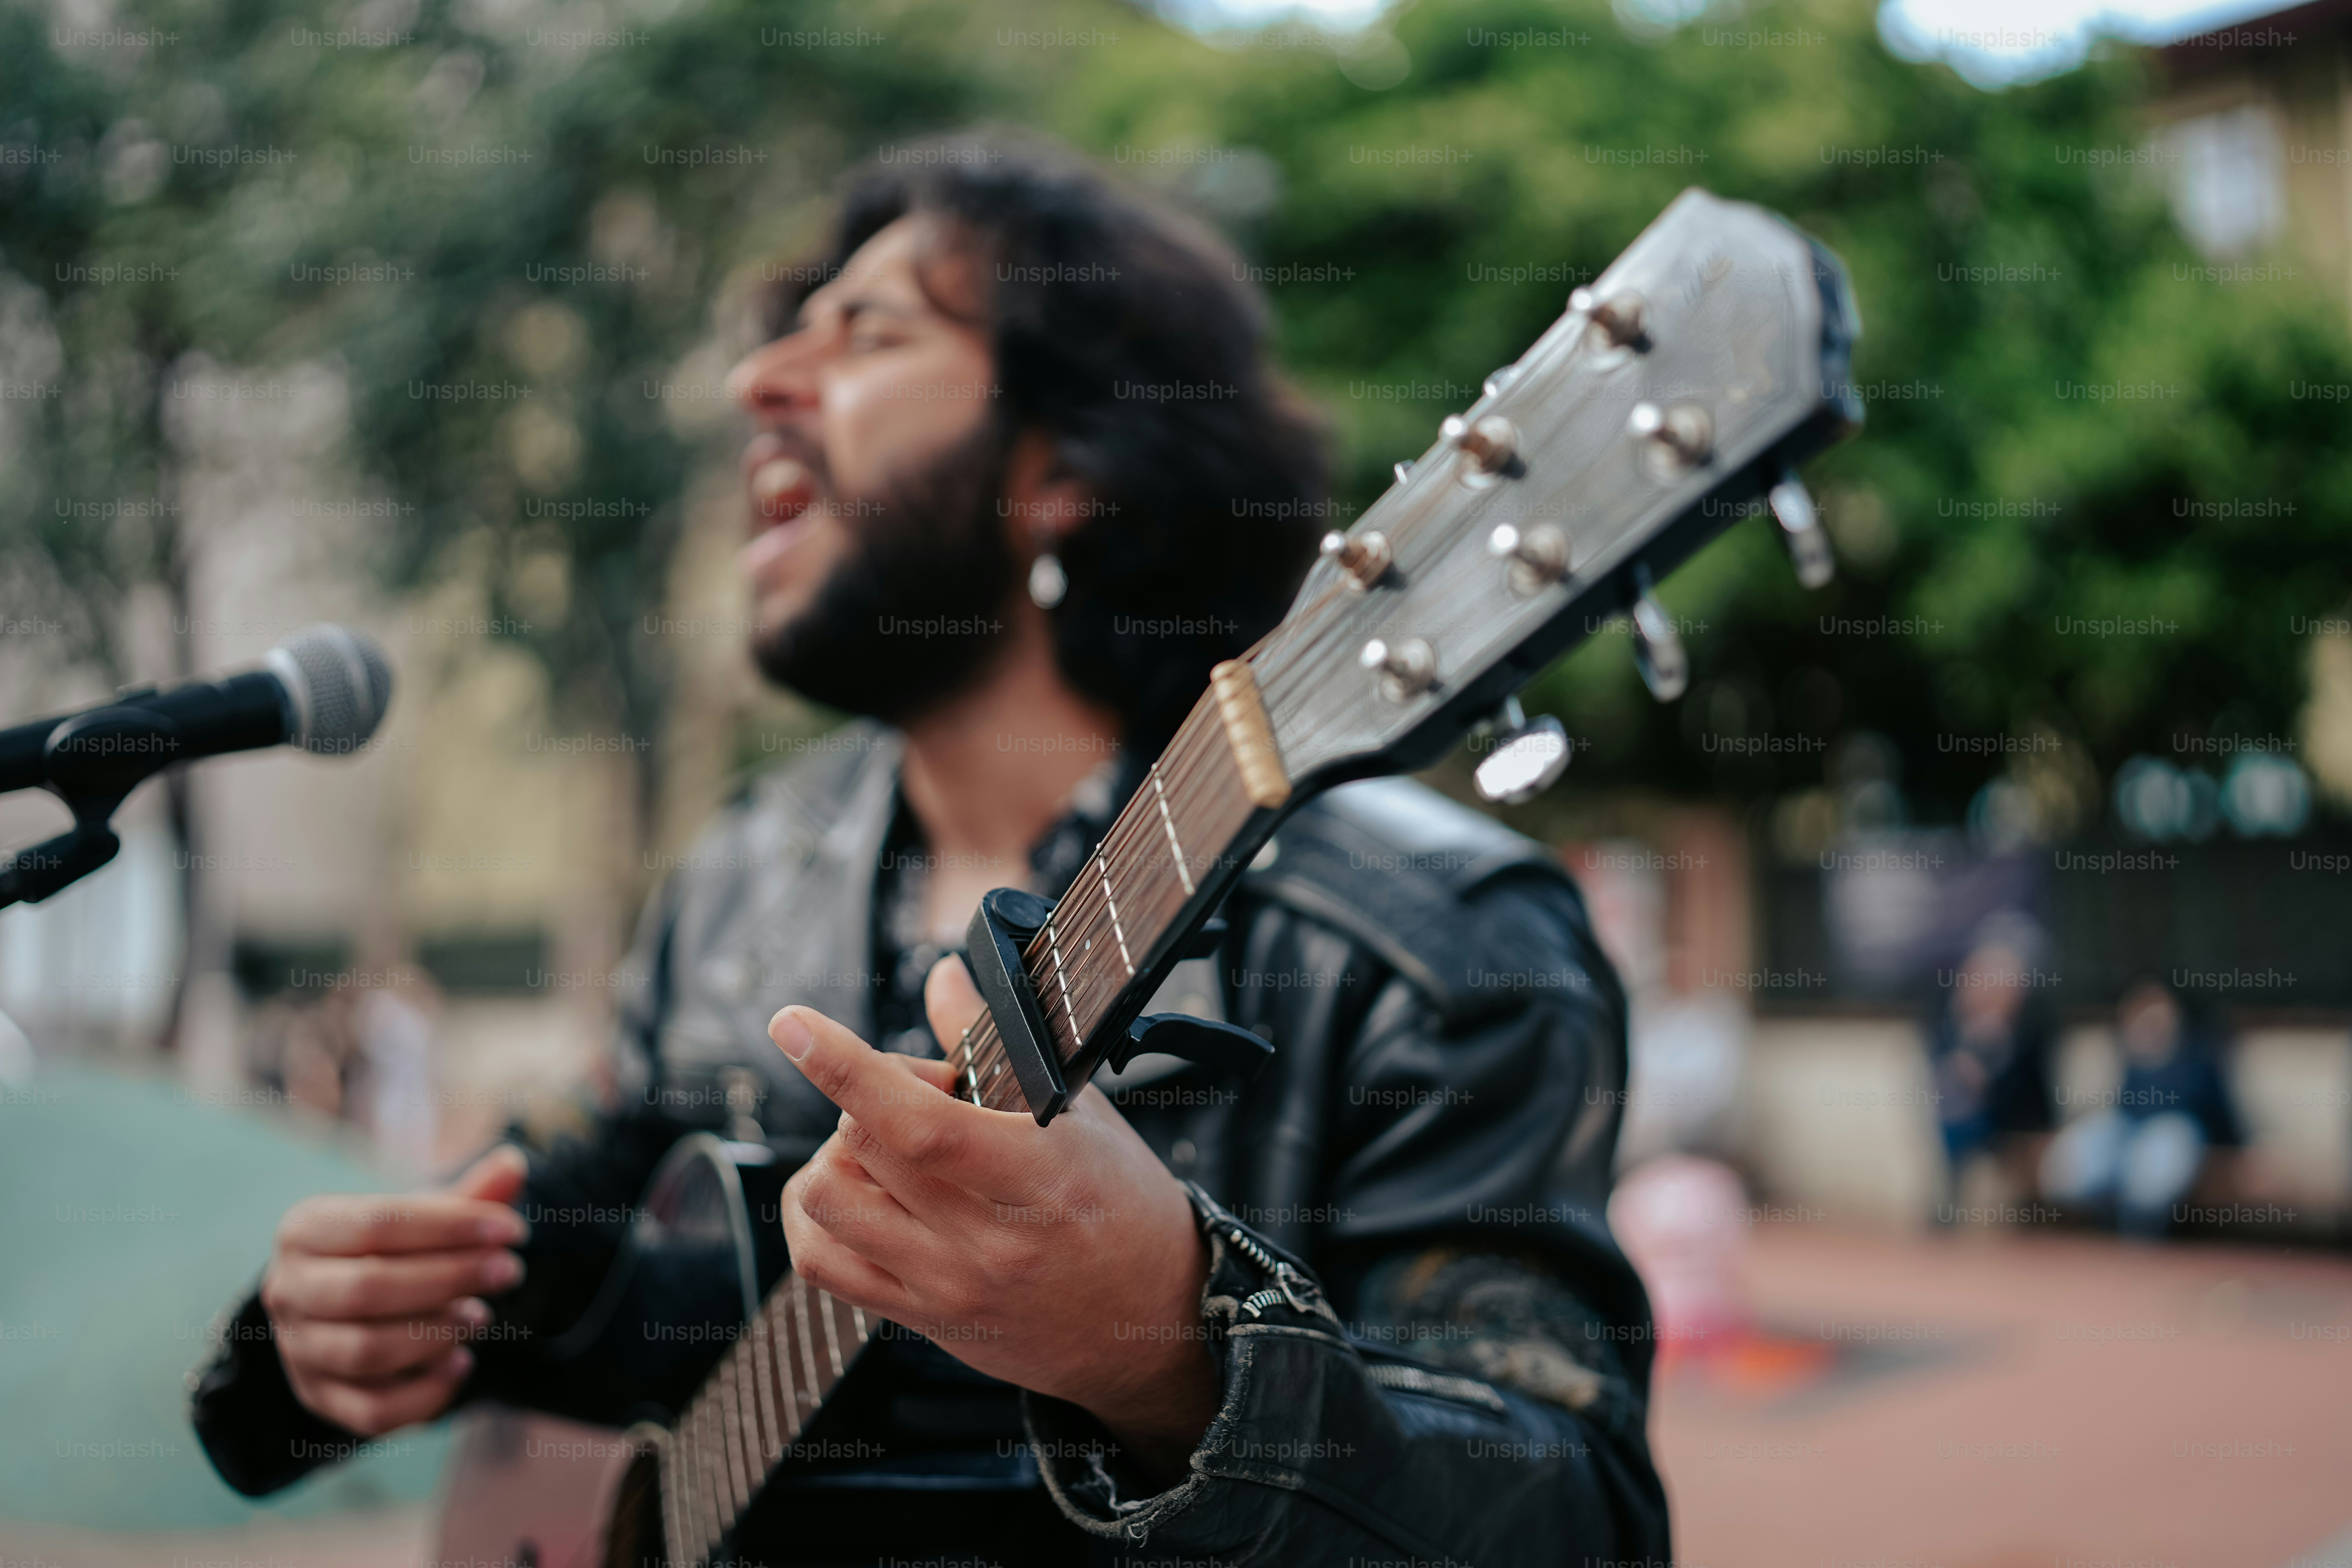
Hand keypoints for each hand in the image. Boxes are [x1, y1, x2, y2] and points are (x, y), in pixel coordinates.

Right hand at [260, 1147, 529, 1435]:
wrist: (342, 1304)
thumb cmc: (390, 1249)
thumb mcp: (420, 1216)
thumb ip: (467, 1196)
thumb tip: (516, 1161)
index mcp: (304, 1229)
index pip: (378, 1222)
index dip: (452, 1226)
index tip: (514, 1229)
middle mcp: (288, 1289)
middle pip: (368, 1289)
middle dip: (450, 1280)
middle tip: (510, 1272)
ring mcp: (298, 1350)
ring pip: (367, 1352)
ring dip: (436, 1335)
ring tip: (483, 1316)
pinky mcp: (318, 1398)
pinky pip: (372, 1411)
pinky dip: (425, 1393)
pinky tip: (462, 1364)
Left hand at [772, 959, 1218, 1482]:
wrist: (1153, 1321)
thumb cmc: (1125, 1207)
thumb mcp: (1085, 1115)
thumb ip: (1003, 1042)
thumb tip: (943, 977)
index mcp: (1037, 1178)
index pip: (918, 1122)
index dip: (846, 1068)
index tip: (794, 1025)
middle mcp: (987, 1240)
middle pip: (862, 1146)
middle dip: (868, 1096)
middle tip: (914, 1093)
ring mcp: (949, 1287)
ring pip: (829, 1201)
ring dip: (836, 1156)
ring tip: (880, 1148)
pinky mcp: (924, 1321)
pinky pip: (823, 1266)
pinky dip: (816, 1217)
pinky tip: (850, 1194)